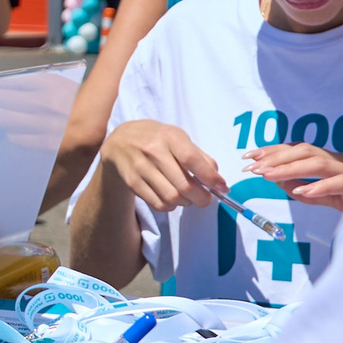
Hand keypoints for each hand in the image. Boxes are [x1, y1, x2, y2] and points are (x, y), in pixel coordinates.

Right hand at [103, 120, 224, 212]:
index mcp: (169, 137)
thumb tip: (217, 179)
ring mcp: (141, 168)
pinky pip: (158, 203)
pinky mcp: (133, 182)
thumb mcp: (177, 137)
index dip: (210, 177)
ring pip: (172, 198)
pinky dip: (170, 206)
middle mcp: (153, 151)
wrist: (119, 141)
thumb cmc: (156, 138)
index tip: (222, 188)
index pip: (192, 159)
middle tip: (206, 199)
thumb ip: (198, 155)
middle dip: (201, 197)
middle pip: (184, 185)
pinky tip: (172, 198)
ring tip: (188, 197)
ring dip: (186, 203)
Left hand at [246, 142, 342, 210]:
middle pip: (304, 150)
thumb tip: (284, 185)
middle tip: (253, 167)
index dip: (272, 151)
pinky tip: (301, 192)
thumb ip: (308, 191)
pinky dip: (319, 186)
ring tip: (269, 176)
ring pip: (318, 163)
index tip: (249, 156)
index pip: (297, 150)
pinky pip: (338, 182)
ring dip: (291, 168)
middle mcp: (338, 160)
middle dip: (276, 157)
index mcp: (328, 161)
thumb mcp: (328, 196)